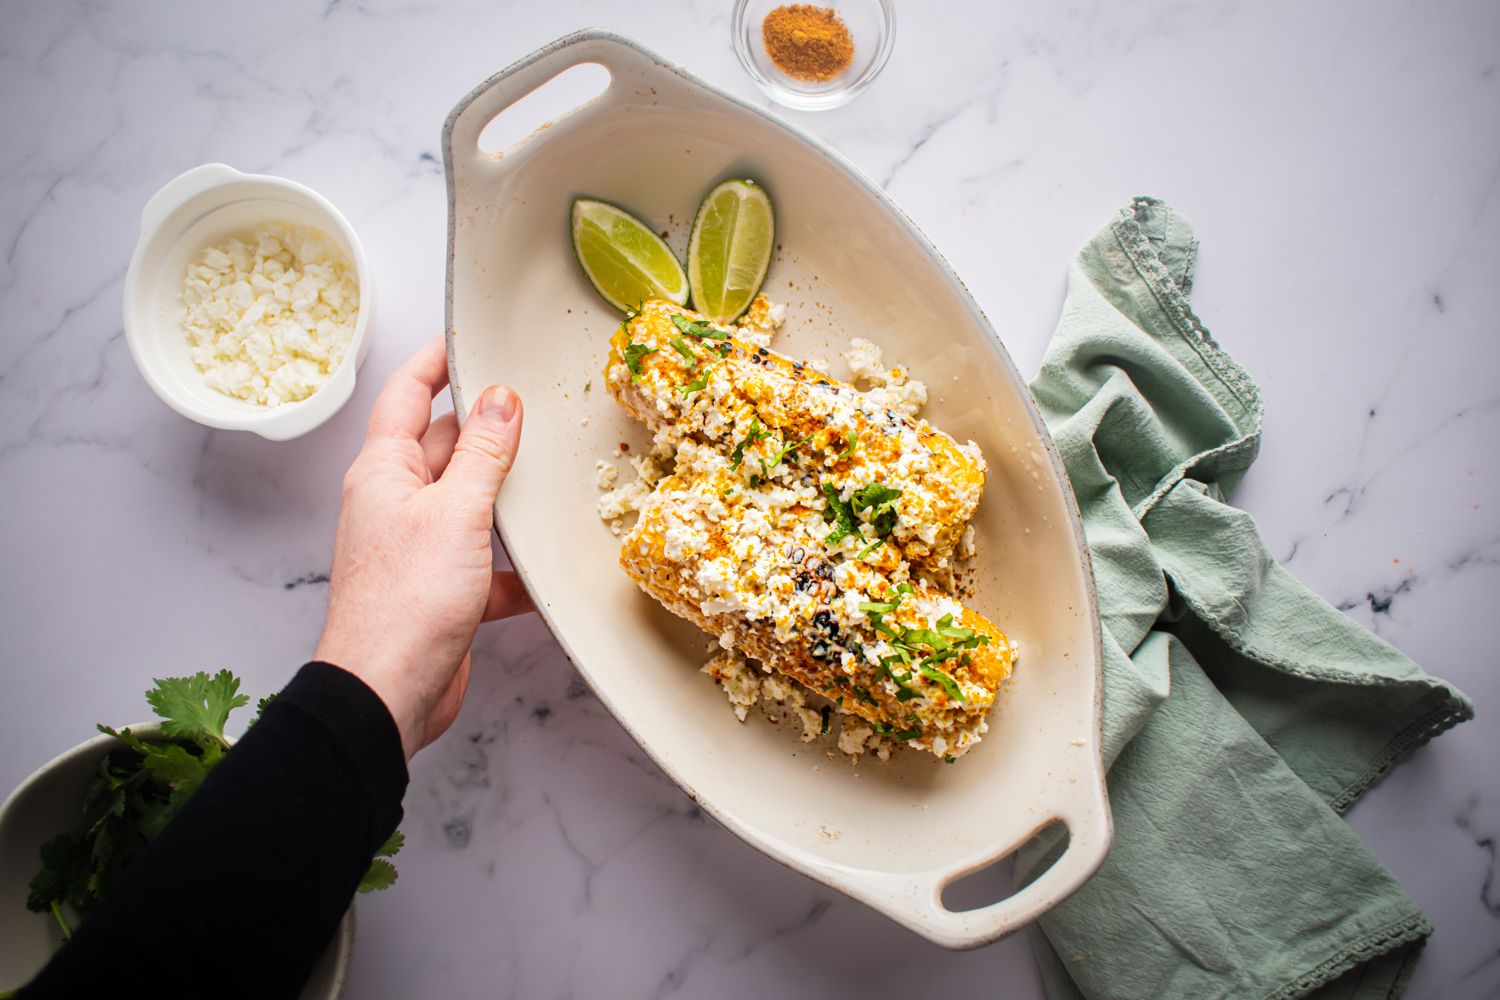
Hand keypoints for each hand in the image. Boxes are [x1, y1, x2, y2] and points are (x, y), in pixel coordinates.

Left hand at [315, 338, 531, 758]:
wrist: (386, 693)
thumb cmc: (406, 601)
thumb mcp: (455, 512)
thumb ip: (483, 453)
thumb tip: (501, 399)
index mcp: (384, 471)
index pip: (406, 395)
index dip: (435, 362)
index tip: (466, 338)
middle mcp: (395, 503)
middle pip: (442, 447)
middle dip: (484, 428)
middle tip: (532, 405)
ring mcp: (417, 548)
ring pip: (467, 504)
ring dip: (504, 496)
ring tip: (550, 477)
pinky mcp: (441, 593)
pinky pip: (483, 564)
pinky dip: (513, 566)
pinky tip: (544, 571)